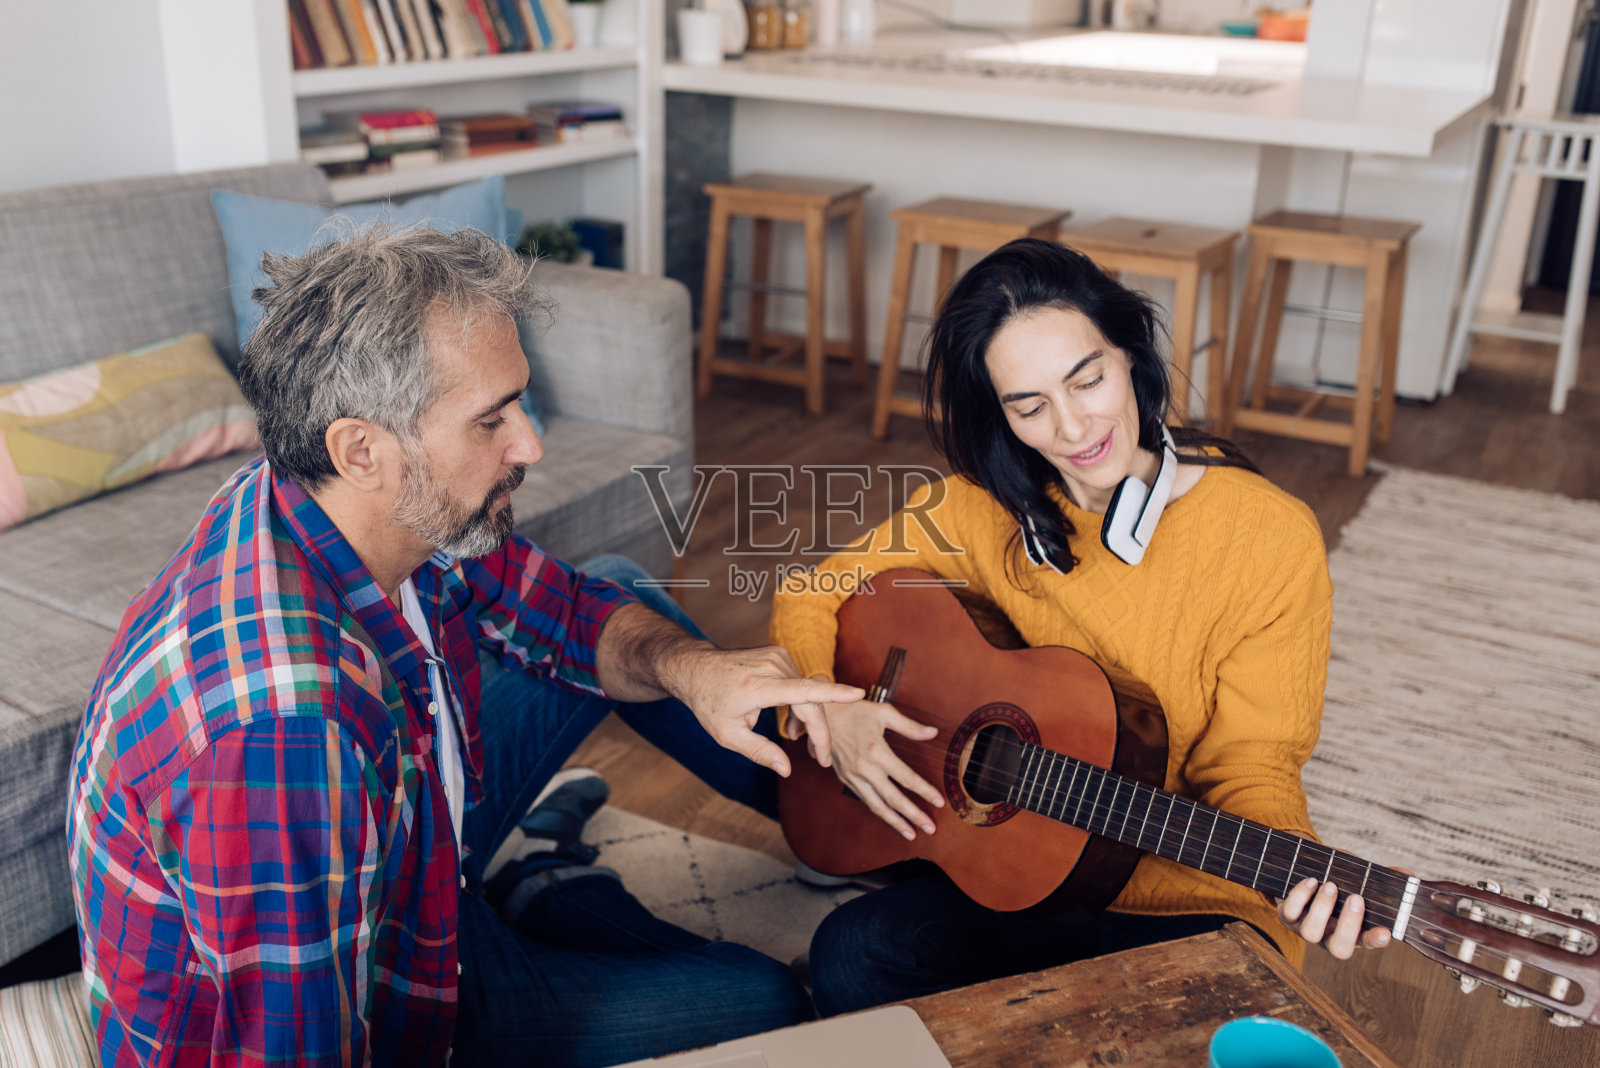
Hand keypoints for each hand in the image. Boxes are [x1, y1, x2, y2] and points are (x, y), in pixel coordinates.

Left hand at [661, 644, 862, 777]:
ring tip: (795, 738)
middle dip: (820, 733)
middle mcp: (772, 667)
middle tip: (822, 759)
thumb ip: (760, 752)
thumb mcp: (728, 735)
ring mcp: (777, 657)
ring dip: (806, 718)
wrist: (696, 668)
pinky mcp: (779, 653)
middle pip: (811, 702)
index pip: (805, 690)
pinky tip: (790, 721)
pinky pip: (800, 682)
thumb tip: (786, 769)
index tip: (858, 695)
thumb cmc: (709, 703)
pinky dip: (799, 703)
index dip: (834, 694)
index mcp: (760, 687)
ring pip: (807, 693)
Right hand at [817, 691, 943, 841]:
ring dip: (895, 822)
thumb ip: (910, 727)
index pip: (906, 777)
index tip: (939, 801)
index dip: (924, 791)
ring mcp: (852, 776)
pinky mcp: (845, 778)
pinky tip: (890, 818)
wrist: (820, 713)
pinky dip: (879, 812)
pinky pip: (865, 800)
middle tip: (930, 828)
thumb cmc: (854, 710)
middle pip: (893, 799)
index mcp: (876, 750)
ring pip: (877, 806)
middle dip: (913, 815)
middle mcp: (864, 768)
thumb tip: (933, 733)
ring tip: (911, 833)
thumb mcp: (884, 712)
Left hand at [1277, 876, 1395, 958]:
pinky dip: (1300, 896)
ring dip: (1323, 908)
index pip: (1367, 943)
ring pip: (1312, 933)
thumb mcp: (1357, 878)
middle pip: (1339, 949)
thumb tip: (1407, 874)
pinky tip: (1311, 881)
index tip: (1386, 932)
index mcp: (1352, 931)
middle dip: (1349, 925)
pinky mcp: (1286, 916)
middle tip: (1356, 898)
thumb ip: (1380, 879)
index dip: (1375, 941)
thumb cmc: (1335, 879)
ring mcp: (1305, 928)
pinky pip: (1290, 913)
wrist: (1300, 870)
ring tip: (1330, 885)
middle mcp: (1329, 935)